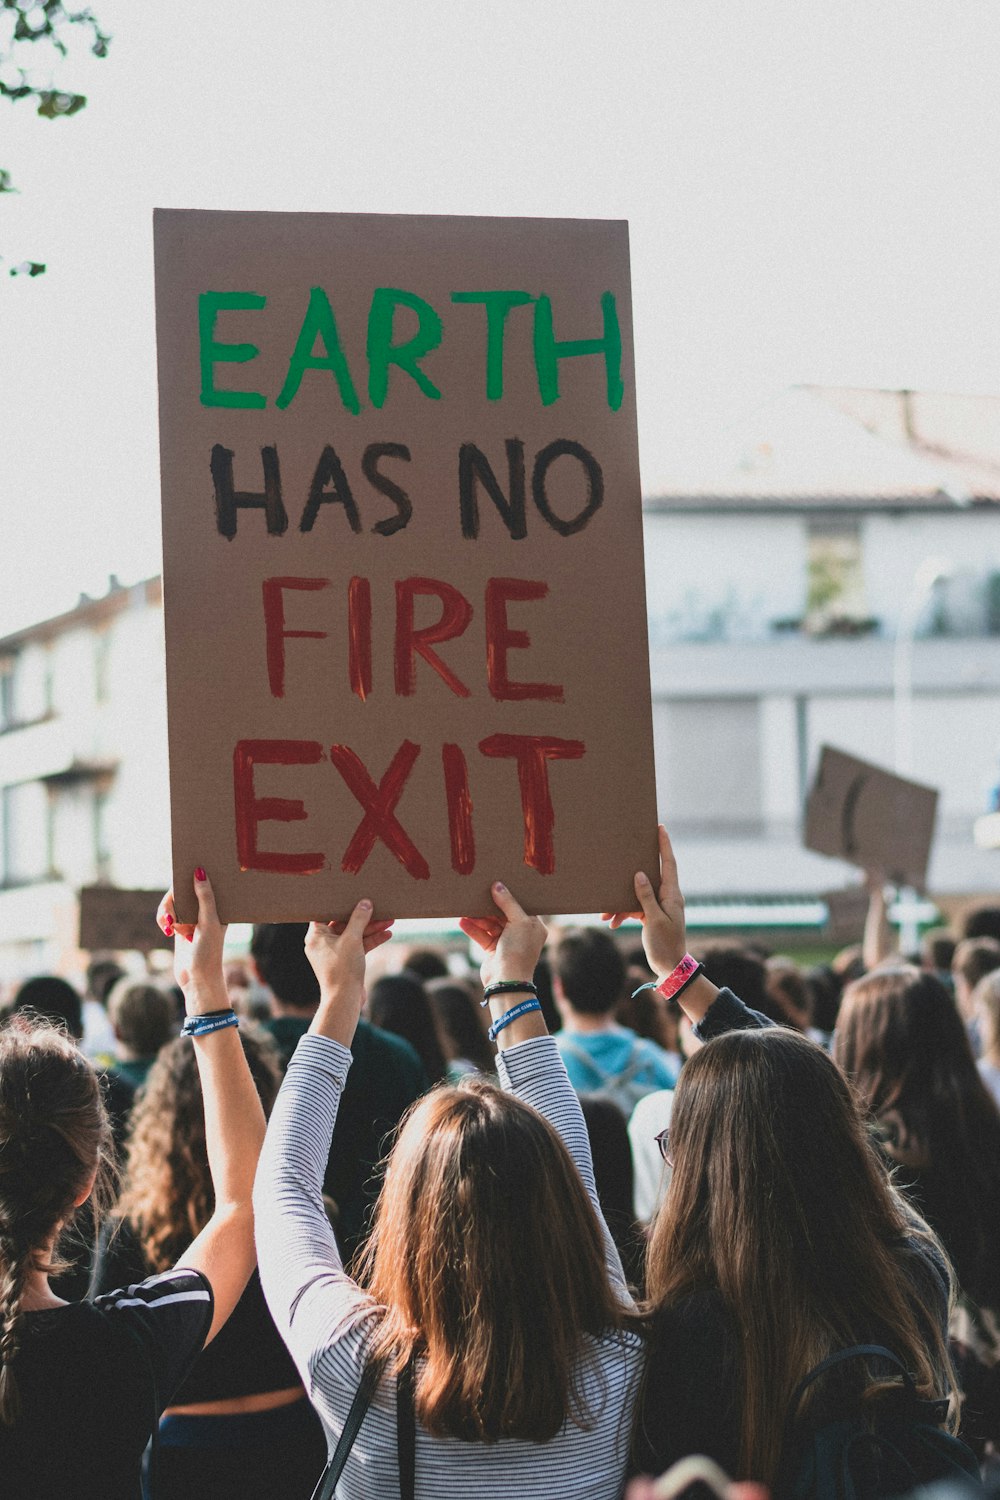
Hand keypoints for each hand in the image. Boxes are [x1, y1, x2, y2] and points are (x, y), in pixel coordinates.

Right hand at [157, 870, 226, 1014]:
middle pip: (184, 889)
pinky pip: (168, 915)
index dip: (195, 872)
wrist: (197, 979)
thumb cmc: (209, 952)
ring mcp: (193, 918)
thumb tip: (199, 872)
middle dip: (173, 897)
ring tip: (168, 926)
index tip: (184, 862)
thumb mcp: (209, 922)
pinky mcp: (181, 927)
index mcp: (219, 906)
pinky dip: (164, 919)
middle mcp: (206, 910)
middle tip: (168, 910)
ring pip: (174, 902)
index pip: (206, 882)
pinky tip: (167, 930)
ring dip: (167, 911)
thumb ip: (205, 898)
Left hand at [304, 901, 393, 998]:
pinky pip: (359, 946)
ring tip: (390, 921)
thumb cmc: (342, 969)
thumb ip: (359, 919)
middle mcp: (323, 943)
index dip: (339, 904)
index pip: (326, 913)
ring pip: (354, 935)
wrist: (345, 999)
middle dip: (363, 917)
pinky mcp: (346, 961)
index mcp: (316, 936)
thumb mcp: (352, 939)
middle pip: (344, 923)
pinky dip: (371, 940)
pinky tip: (387, 934)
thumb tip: (365, 903)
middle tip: (379, 908)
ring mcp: (335, 952)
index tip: (352, 894)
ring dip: (371, 928)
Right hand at [459, 881, 546, 989]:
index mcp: (533, 926)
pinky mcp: (493, 950)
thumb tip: (498, 885)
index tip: (497, 884)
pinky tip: (462, 921)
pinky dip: (473, 929)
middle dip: (489, 906)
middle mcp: (521, 933)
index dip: (509, 896)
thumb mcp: (518, 921)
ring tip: (465, 909)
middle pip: (503, 914)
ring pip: (490, 924)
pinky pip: (482, 935)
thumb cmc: (519, 950)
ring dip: (478, 917)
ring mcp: (506, 942)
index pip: (521, 906)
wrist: (507, 981)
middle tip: (477, 894)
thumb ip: (508, 902)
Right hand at [603, 825, 686, 979]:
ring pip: (637, 895)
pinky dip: (624, 914)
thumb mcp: (655, 920)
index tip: (660, 828)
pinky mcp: (652, 916)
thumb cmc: (666, 944)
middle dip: (634, 870)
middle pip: (650, 876)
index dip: (664, 845)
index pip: (669, 864)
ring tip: (605, 913)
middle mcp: (667, 897)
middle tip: (626, 851)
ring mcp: (659, 907)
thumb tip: (639, 875)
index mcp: (672, 895)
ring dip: (622, 902)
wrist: (670, 968)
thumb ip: (646, 897)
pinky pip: (635, 909)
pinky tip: (612, 923)